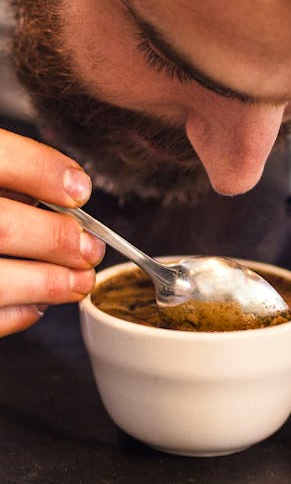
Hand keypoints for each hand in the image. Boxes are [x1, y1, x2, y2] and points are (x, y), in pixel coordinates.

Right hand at [0, 129, 104, 337]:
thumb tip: (61, 190)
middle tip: (88, 246)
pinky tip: (33, 303)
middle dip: (56, 238)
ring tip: (76, 281)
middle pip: (1, 225)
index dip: (42, 170)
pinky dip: (14, 313)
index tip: (78, 189)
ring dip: (46, 283)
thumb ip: (3, 172)